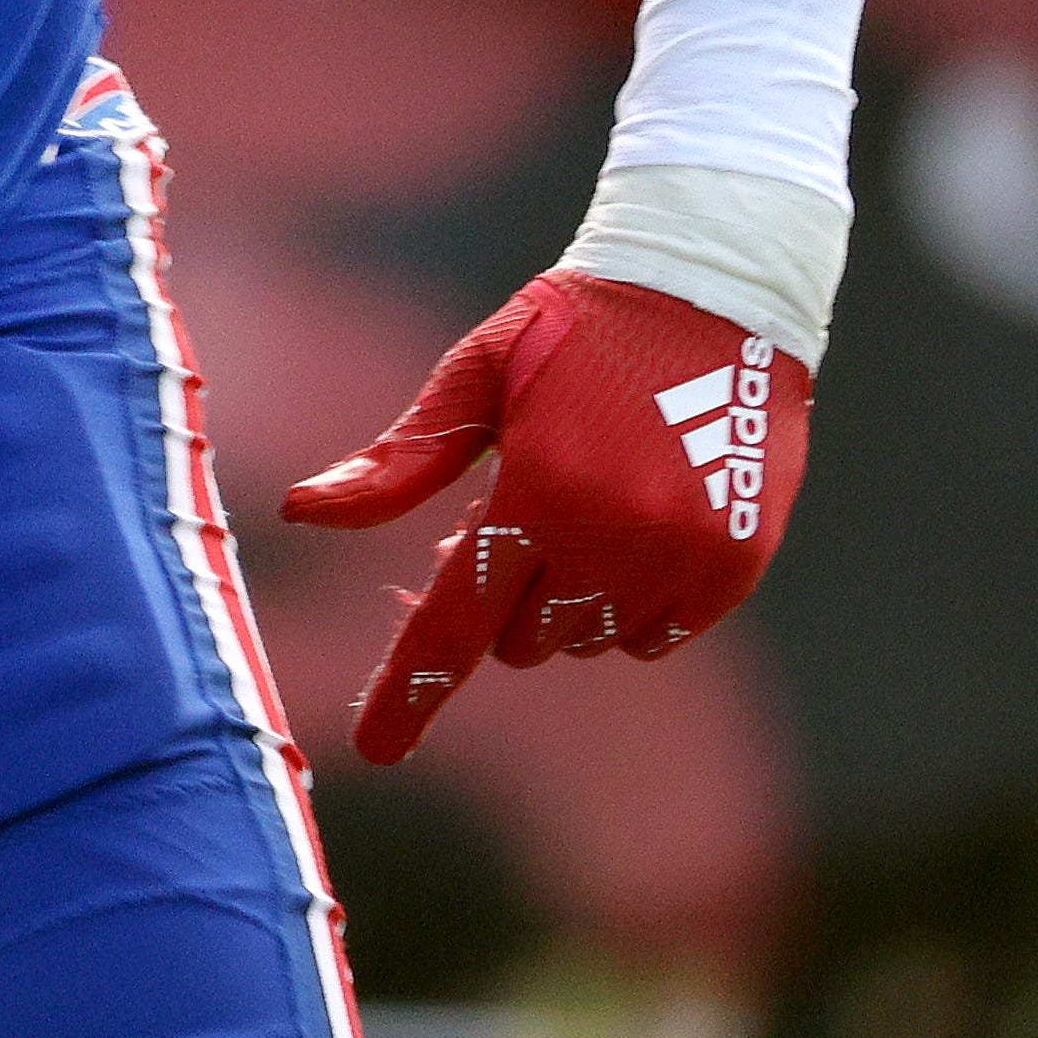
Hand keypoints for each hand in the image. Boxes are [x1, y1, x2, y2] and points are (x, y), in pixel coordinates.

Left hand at [280, 270, 809, 762]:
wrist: (715, 289)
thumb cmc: (573, 326)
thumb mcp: (476, 376)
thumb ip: (400, 462)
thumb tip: (302, 513)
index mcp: (538, 487)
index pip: (460, 615)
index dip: (413, 685)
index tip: (375, 748)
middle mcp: (614, 536)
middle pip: (522, 638)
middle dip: (500, 594)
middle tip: (512, 510)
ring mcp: (683, 557)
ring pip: (588, 641)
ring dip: (563, 600)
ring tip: (578, 502)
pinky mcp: (735, 566)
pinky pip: (656, 635)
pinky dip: (629, 605)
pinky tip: (630, 528)